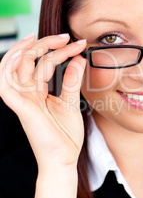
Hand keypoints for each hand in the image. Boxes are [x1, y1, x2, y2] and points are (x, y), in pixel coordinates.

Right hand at [0, 33, 86, 197]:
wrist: (64, 160)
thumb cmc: (65, 136)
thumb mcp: (71, 103)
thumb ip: (72, 81)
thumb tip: (78, 59)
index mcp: (38, 92)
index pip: (45, 63)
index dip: (61, 51)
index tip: (80, 44)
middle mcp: (27, 93)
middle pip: (29, 60)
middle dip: (47, 45)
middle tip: (67, 37)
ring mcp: (22, 100)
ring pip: (13, 66)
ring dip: (26, 49)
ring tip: (41, 37)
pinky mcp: (20, 108)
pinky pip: (5, 84)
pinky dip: (8, 66)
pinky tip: (23, 52)